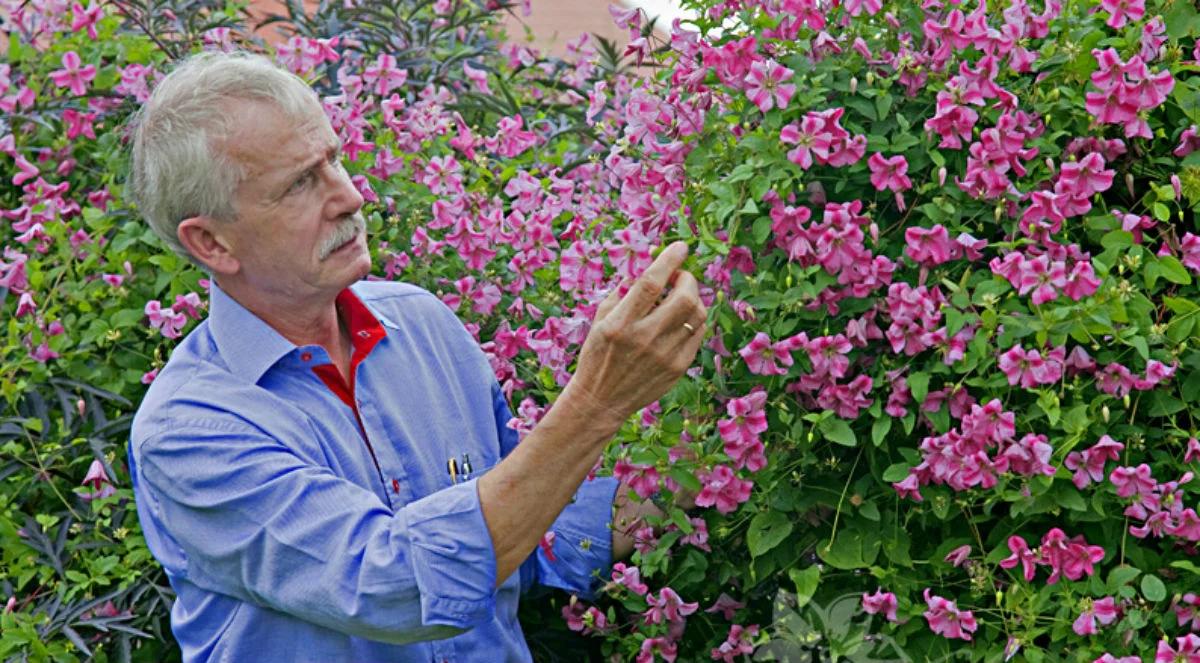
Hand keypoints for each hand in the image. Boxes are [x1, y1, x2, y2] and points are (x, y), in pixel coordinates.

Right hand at [562, 241, 707, 431]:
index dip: (669, 260)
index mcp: (620, 323)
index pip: (651, 283)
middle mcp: (644, 339)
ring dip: (693, 298)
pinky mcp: (678, 368)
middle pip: (684, 297)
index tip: (680, 247)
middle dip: (687, 278)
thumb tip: (649, 264)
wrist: (601, 400)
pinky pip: (698, 333)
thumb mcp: (600, 318)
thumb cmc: (598, 353)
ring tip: (680, 297)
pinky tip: (681, 318)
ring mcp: (665, 355)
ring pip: (697, 314)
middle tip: (679, 277)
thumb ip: (624, 290)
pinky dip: (693, 319)